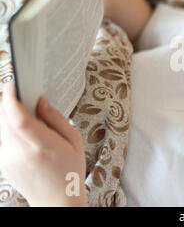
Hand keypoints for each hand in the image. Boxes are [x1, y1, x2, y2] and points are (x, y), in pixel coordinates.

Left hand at [0, 82, 86, 206]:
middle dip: (5, 102)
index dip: (11, 99)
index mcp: (43, 147)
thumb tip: (41, 102)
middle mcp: (21, 154)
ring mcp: (8, 160)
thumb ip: (57, 119)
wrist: (57, 201)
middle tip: (16, 92)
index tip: (13, 84)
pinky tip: (15, 124)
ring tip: (17, 108)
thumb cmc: (70, 170)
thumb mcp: (74, 140)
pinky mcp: (2, 164)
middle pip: (3, 120)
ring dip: (3, 114)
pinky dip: (3, 126)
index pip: (18, 119)